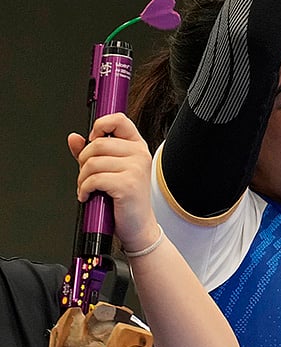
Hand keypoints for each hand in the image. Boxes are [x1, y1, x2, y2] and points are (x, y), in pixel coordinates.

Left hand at [68, 113, 159, 253]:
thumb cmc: (125, 199)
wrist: (138, 226)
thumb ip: (92, 152)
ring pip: (93, 162)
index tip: (92, 139)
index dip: (100, 125)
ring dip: (82, 179)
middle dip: (83, 161)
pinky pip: (94, 179)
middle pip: (98, 144)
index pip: (119, 120)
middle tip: (87, 175)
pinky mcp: (128, 184)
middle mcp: (139, 154)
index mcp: (137, 146)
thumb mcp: (109, 171)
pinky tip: (88, 196)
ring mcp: (136, 168)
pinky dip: (84, 189)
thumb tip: (74, 138)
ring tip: (87, 188)